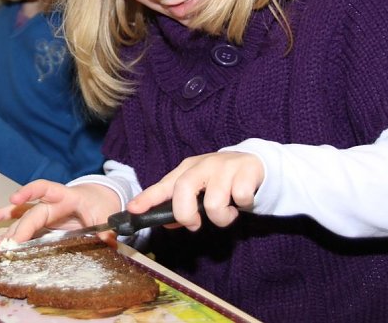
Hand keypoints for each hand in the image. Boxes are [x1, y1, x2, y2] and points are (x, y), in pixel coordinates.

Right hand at [0, 180, 120, 247]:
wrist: (99, 197)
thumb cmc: (101, 204)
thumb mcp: (107, 214)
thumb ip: (107, 228)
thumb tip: (108, 241)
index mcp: (67, 195)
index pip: (47, 189)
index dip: (30, 192)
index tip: (14, 199)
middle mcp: (51, 202)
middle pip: (32, 213)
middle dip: (20, 227)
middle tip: (9, 243)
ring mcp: (45, 211)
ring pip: (22, 216)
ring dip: (7, 225)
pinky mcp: (42, 221)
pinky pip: (22, 222)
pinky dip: (8, 226)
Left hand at [126, 151, 263, 231]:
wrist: (254, 163)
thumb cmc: (220, 180)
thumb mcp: (199, 190)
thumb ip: (182, 205)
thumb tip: (167, 224)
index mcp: (187, 170)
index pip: (163, 185)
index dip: (147, 198)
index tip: (133, 210)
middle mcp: (202, 165)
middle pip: (184, 190)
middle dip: (186, 215)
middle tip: (195, 224)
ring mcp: (224, 167)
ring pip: (214, 202)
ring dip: (222, 217)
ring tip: (227, 212)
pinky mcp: (245, 171)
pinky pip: (240, 198)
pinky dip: (241, 206)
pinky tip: (242, 201)